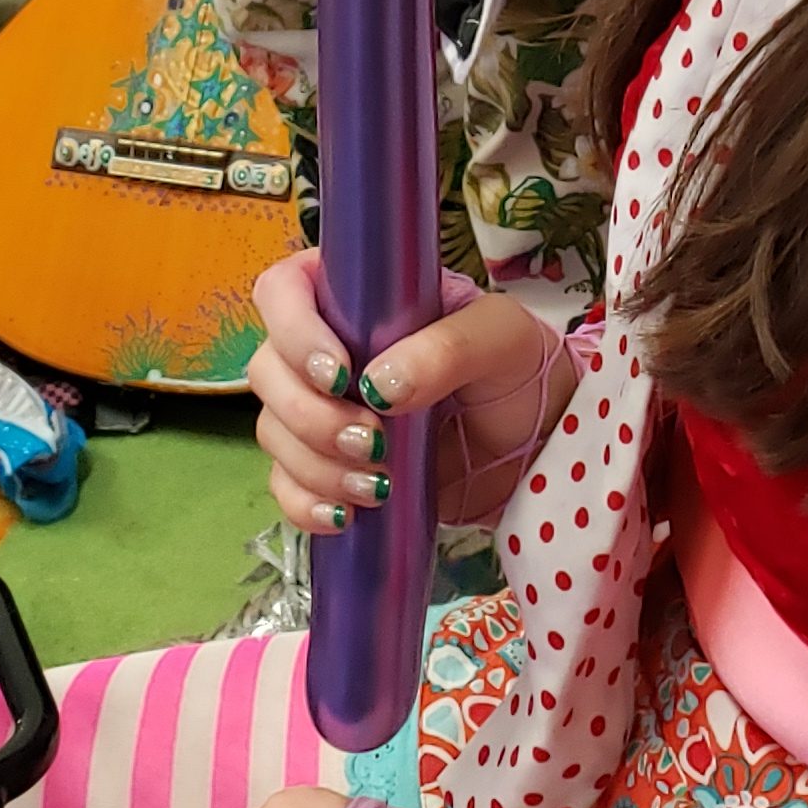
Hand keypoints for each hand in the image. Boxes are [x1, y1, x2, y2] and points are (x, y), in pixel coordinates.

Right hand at [248, 252, 580, 535]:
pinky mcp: (333, 469)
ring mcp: (327, 411)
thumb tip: (378, 386)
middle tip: (374, 441)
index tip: (339, 374)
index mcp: (361, 298)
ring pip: (273, 431)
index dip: (294, 330)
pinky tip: (346, 517)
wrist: (538, 450)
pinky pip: (287, 487)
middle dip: (310, 414)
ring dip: (314, 464)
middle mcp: (331, 349)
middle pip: (268, 370)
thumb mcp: (501, 339)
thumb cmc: (520, 371)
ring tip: (380, 484)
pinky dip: (305, 504)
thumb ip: (446, 350)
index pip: (286, 291)